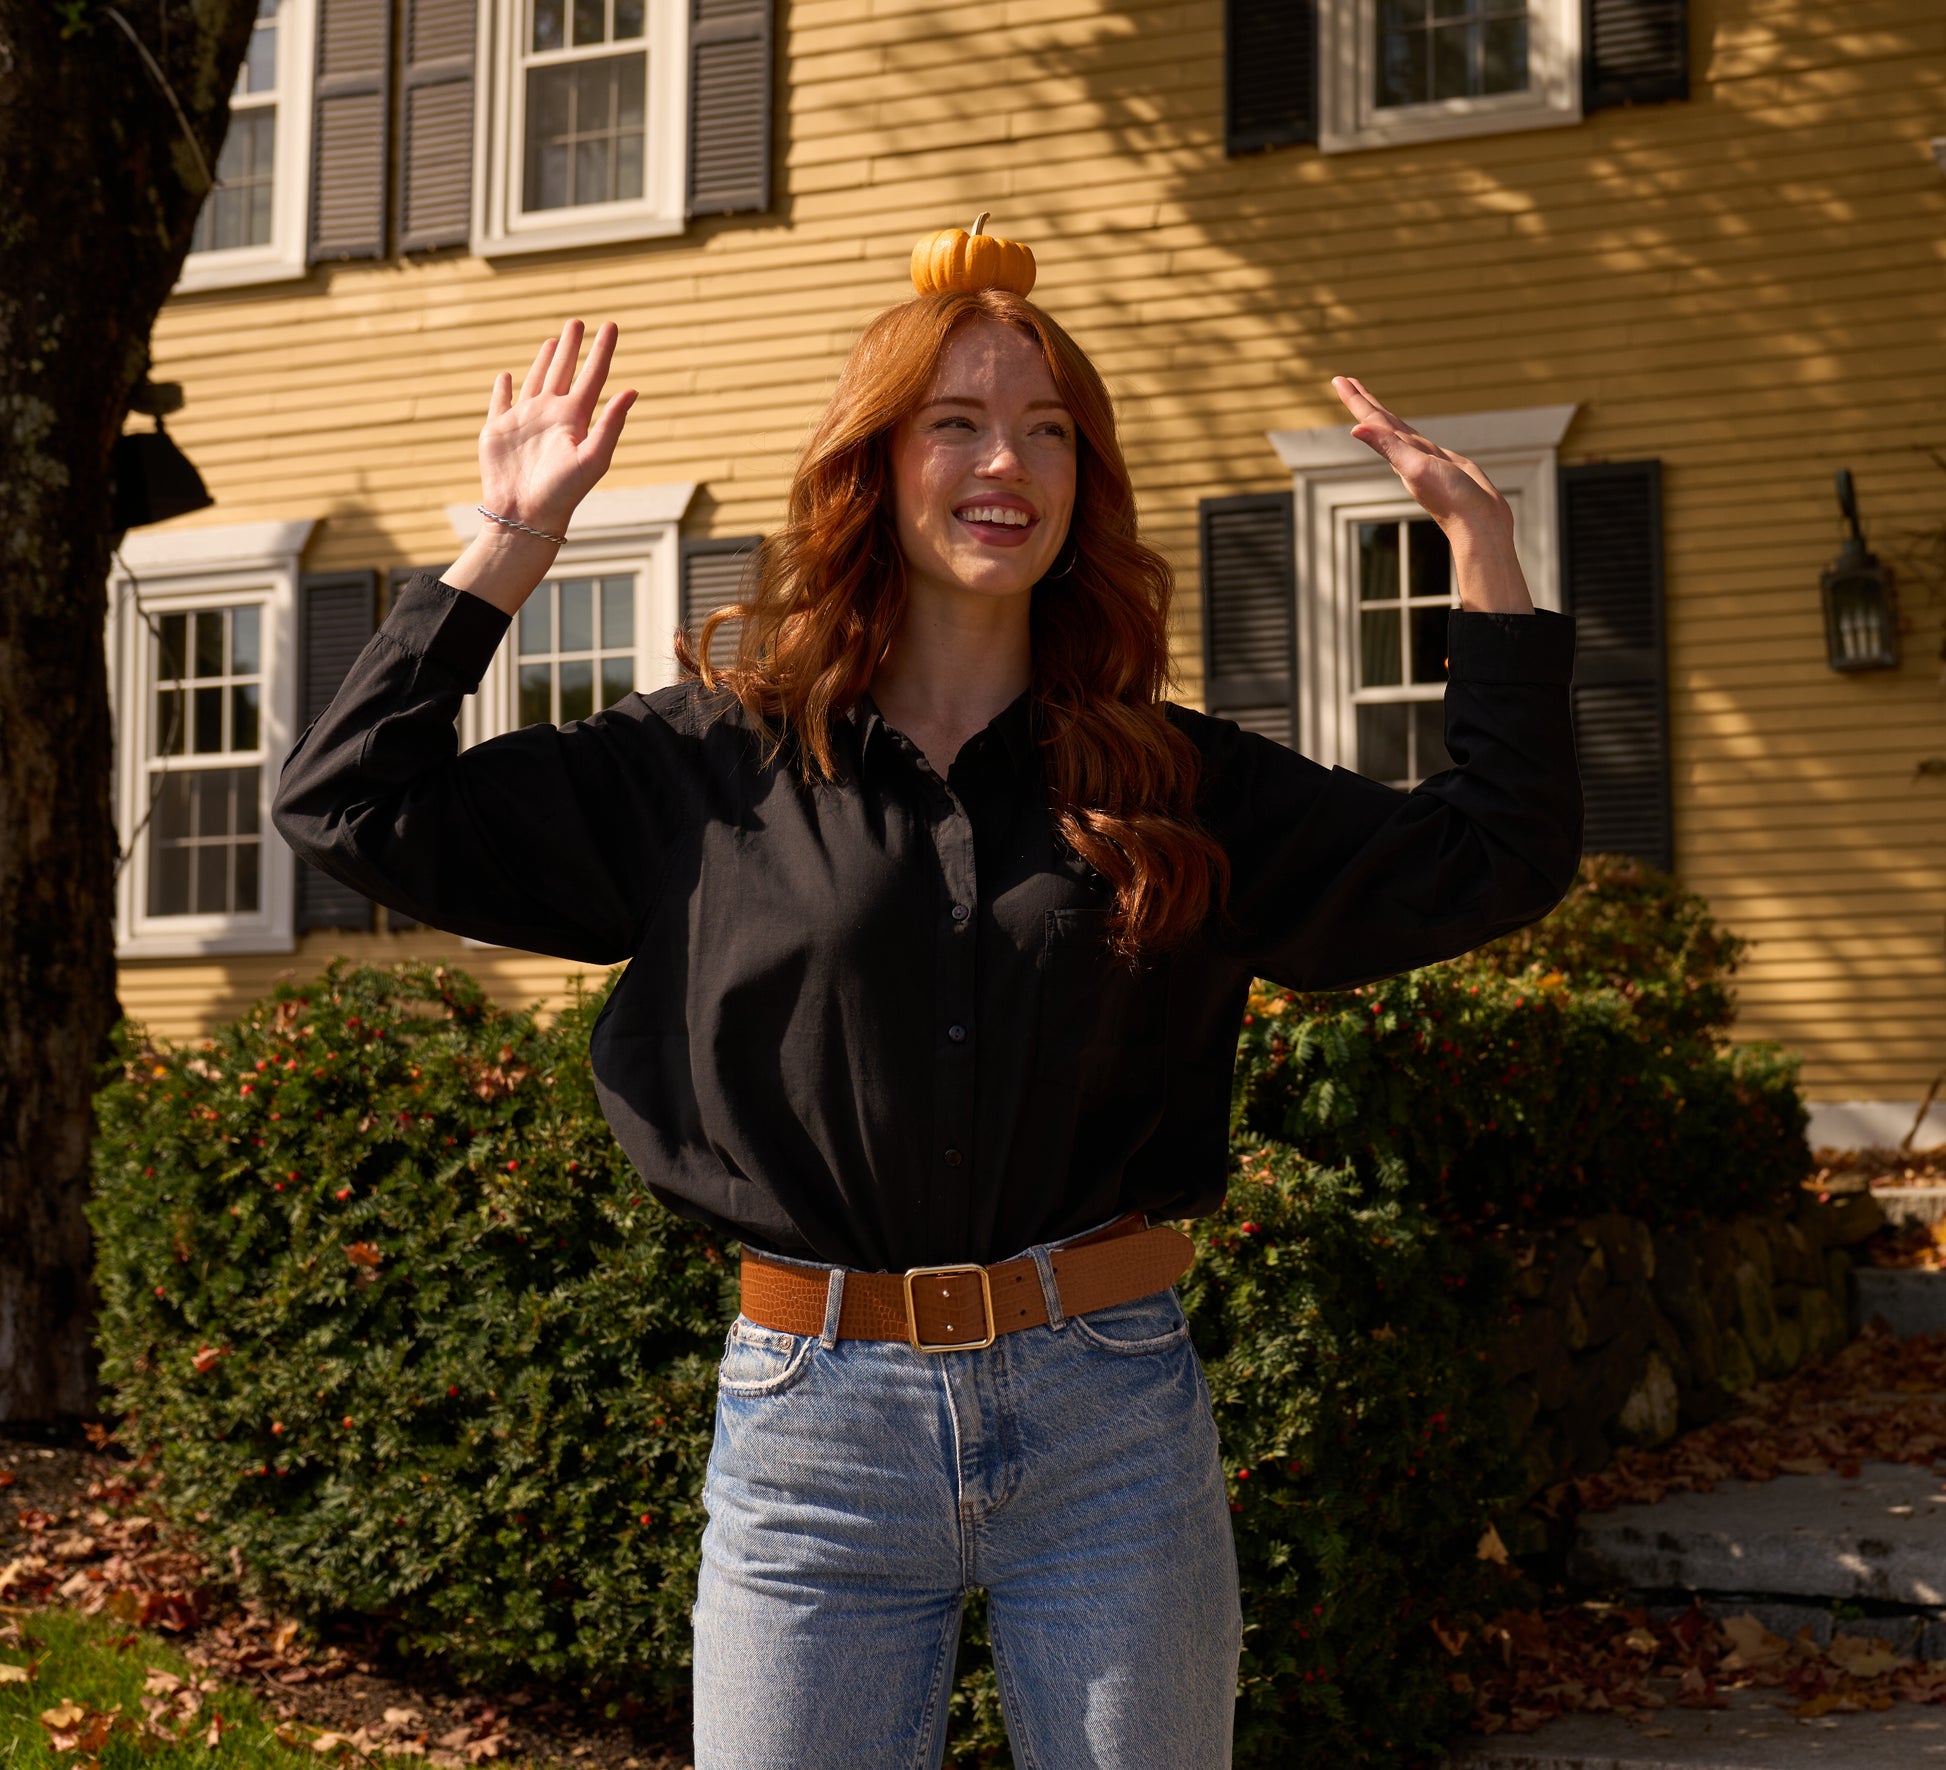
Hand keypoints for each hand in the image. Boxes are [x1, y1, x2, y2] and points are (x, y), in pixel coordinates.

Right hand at [479, 319, 636, 538]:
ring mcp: (524, 420)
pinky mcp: (497, 429)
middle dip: (571, 347)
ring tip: (553, 340)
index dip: (602, 350)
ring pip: (536, 381)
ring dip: (544, 360)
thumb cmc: (563, 492)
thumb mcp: (592, 457)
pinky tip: (507, 377)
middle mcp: (551, 415)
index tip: (611, 325)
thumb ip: (611, 424)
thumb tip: (632, 391)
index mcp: (575, 418)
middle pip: (563, 371)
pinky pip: (500, 402)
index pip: (593, 376)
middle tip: (578, 322)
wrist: (525, 515)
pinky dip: (503, 388)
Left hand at [1332, 375, 1531, 614]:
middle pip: (1380, 421)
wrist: (1480, 523)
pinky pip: (1417, 441)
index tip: (1339, 380)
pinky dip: (1405, 433)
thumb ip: (1389, 448)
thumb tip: (1355, 429)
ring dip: (1380, 415)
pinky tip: (1403, 434)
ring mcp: (1425, 459)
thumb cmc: (1450, 498)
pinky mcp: (1443, 463)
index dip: (1356, 400)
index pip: (1373, 420)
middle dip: (1363, 401)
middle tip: (1345, 381)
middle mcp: (1408, 455)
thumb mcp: (1416, 468)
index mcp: (1399, 453)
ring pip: (1397, 429)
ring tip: (1368, 402)